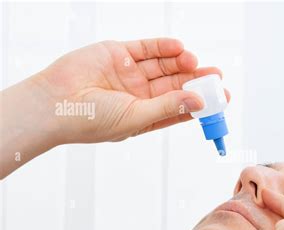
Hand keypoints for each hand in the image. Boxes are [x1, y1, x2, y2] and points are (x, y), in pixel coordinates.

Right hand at [36, 38, 229, 142]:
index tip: (220, 98)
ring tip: (196, 62)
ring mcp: (130, 73)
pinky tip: (179, 48)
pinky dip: (163, 47)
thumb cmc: (91, 120)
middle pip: (176, 85)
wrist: (54, 103)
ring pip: (164, 66)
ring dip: (181, 63)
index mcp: (145, 115)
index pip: (179, 107)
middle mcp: (140, 94)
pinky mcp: (119, 54)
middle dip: (196, 80)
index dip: (200, 102)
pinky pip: (147, 48)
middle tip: (216, 75)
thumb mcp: (136, 117)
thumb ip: (168, 107)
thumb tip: (198, 101)